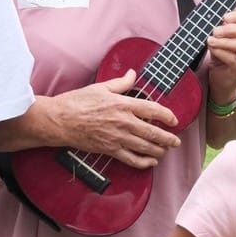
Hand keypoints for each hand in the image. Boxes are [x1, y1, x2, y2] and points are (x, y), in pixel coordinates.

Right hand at [53, 69, 180, 167]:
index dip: (167, 116)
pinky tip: (151, 162)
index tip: (174, 120)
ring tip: (166, 150)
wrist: (60, 120)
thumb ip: (121, 83)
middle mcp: (124, 122)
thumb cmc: (77, 102)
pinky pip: (132, 159)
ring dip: (160, 150)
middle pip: (154, 132)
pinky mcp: (110, 150)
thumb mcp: (101, 87)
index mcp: (123, 104)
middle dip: (169, 138)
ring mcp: (118, 137)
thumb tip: (133, 74)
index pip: (154, 110)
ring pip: (146, 147)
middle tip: (176, 141)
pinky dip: (144, 163)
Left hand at [204, 7, 235, 98]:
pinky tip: (212, 49)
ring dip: (225, 41)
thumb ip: (223, 31)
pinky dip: (220, 51)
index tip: (224, 17)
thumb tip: (218, 21)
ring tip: (211, 40)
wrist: (222, 82)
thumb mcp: (223, 41)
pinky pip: (233, 59)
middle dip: (231, 29)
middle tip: (215, 31)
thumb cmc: (222, 58)